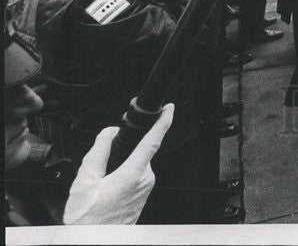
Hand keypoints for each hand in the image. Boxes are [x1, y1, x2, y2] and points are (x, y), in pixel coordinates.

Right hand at [62, 103, 174, 224]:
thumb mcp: (84, 180)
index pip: (153, 140)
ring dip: (122, 167)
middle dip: (125, 151)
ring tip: (102, 185)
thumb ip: (99, 150)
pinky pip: (136, 179)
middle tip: (104, 164)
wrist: (91, 243)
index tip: (169, 108)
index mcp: (133, 174)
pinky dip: (124, 177)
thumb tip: (109, 133)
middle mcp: (145, 181)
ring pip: (136, 166)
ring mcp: (146, 191)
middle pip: (139, 153)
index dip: (163, 121)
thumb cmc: (87, 219)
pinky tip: (108, 191)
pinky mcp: (143, 199)